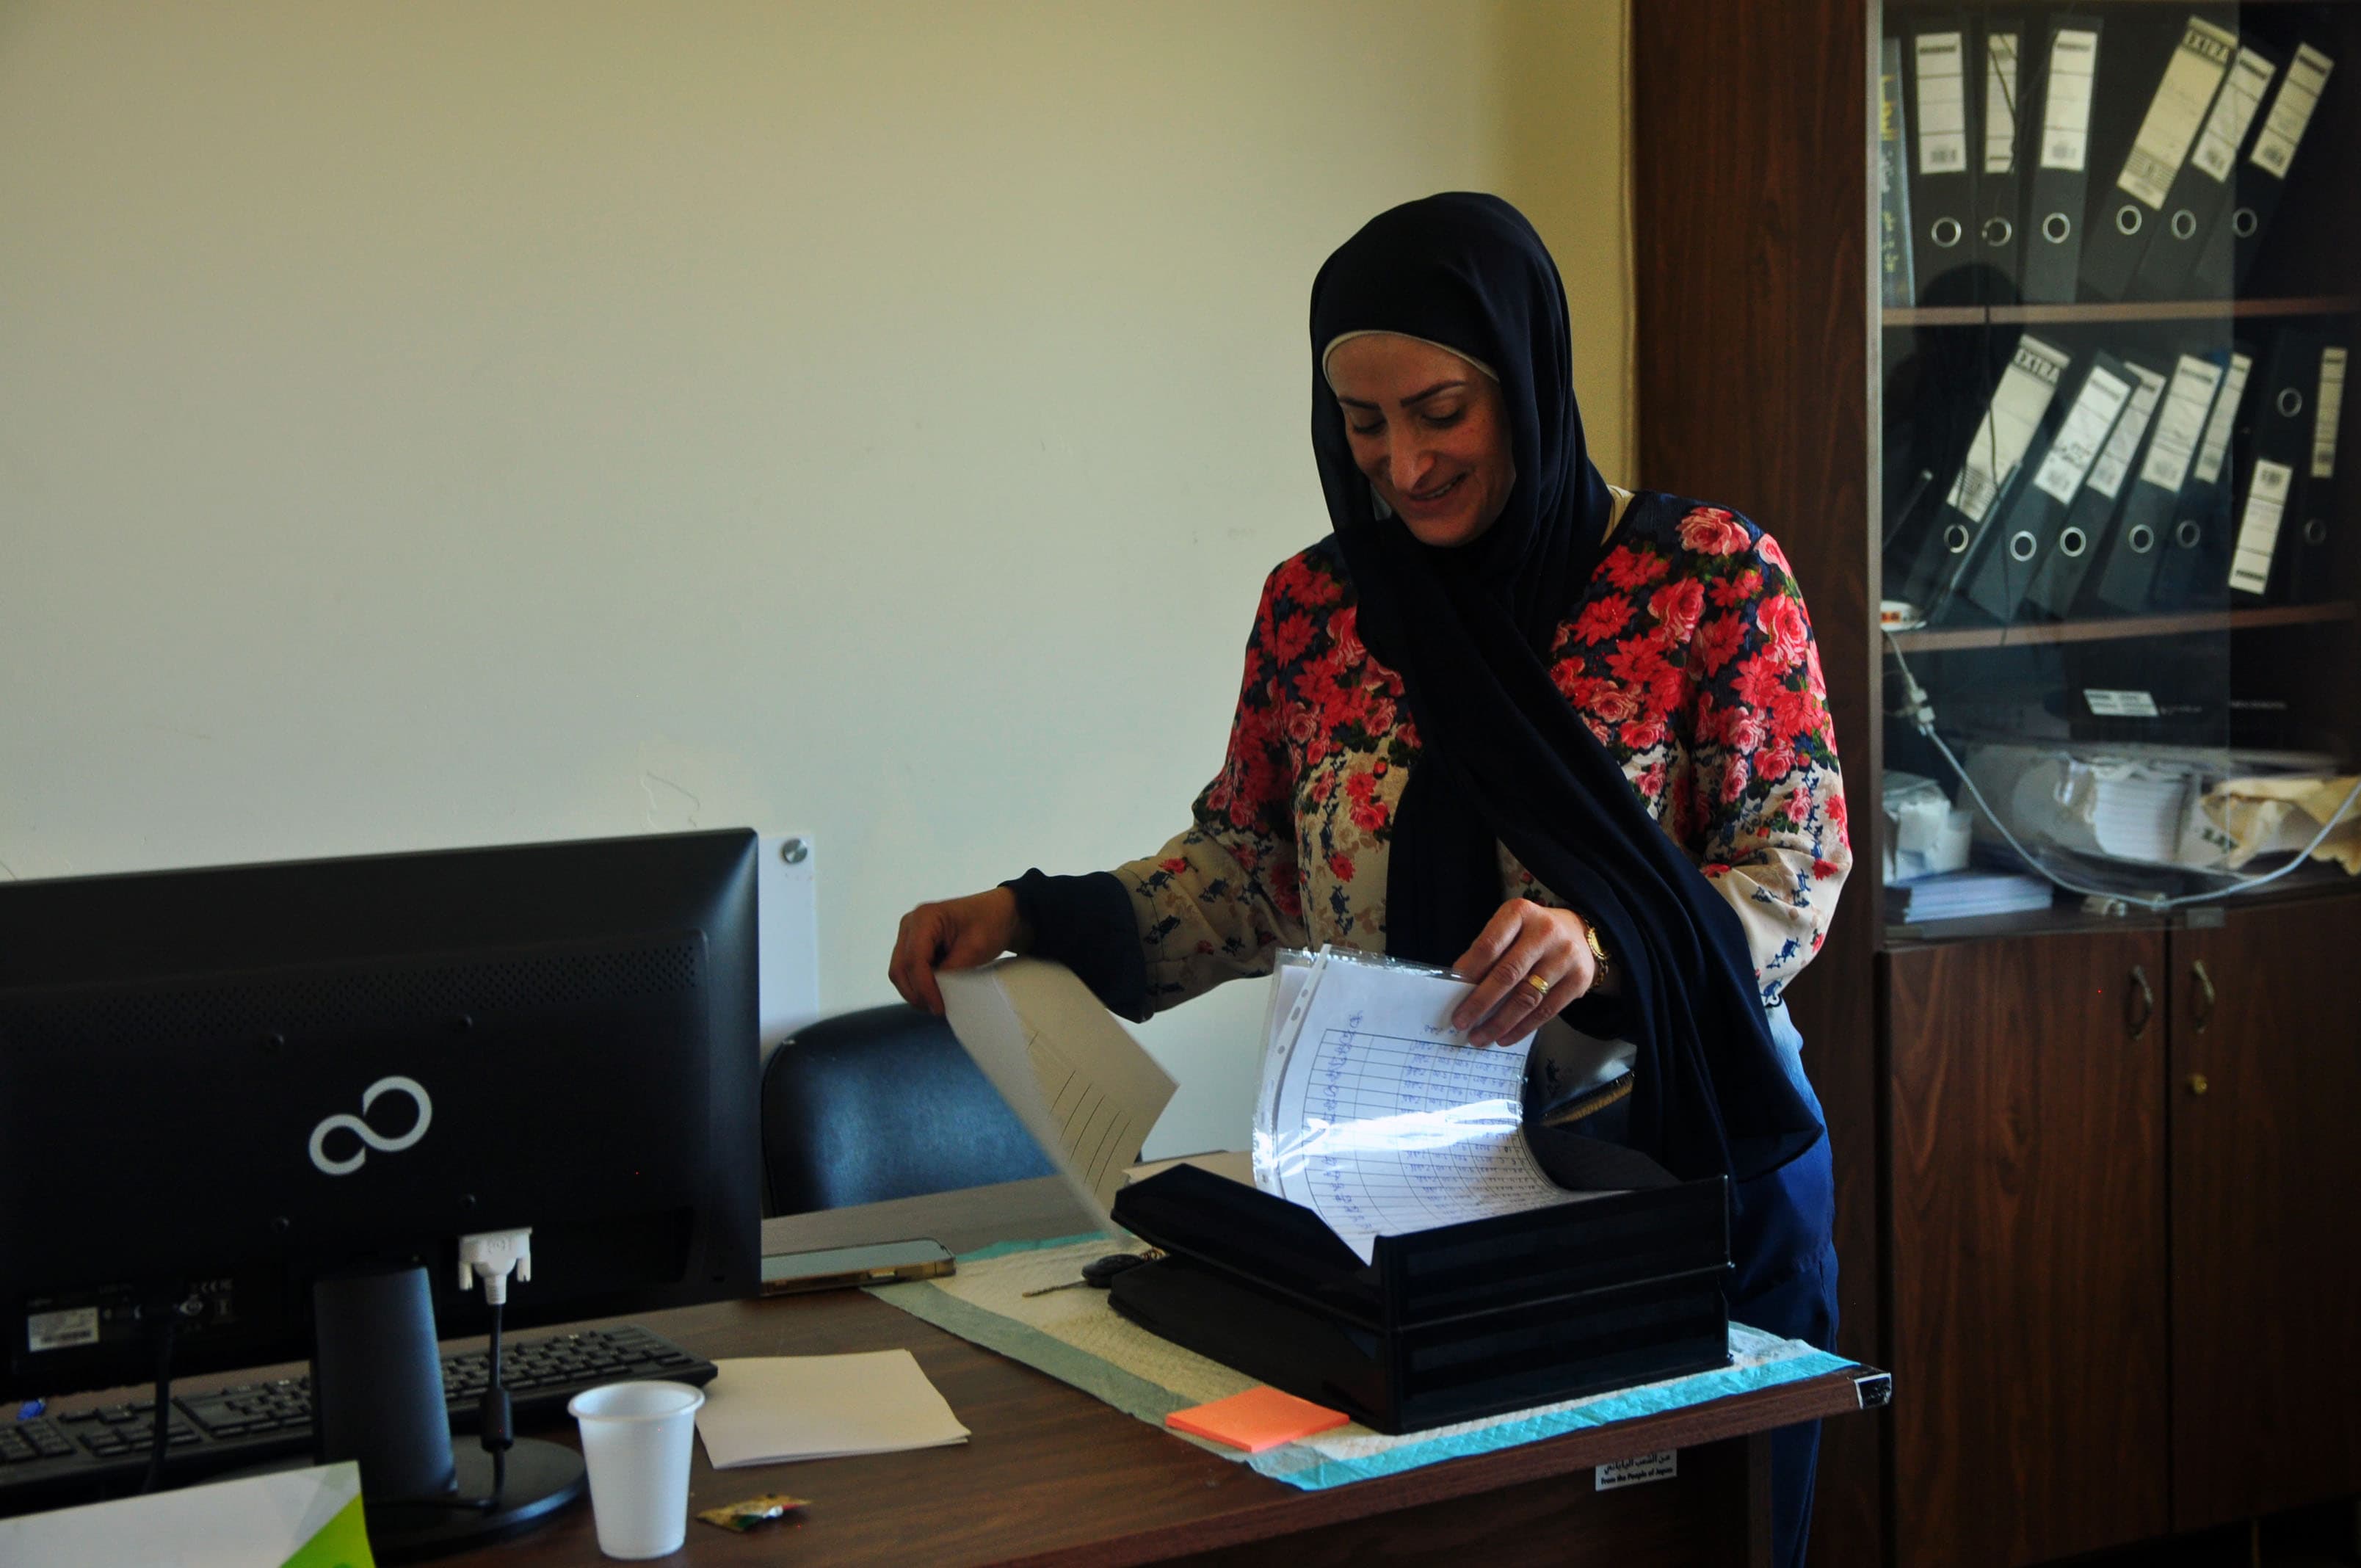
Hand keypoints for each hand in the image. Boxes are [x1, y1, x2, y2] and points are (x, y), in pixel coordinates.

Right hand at [888, 888, 1029, 1015]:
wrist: (997, 914)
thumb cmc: (989, 923)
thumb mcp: (975, 948)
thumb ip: (952, 970)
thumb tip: (935, 993)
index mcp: (925, 917)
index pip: (914, 959)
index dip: (923, 987)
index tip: (938, 1006)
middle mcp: (910, 924)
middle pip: (899, 968)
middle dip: (916, 993)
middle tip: (937, 1009)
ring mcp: (909, 934)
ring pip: (899, 972)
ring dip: (915, 991)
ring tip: (936, 1004)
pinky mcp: (912, 945)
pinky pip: (907, 971)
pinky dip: (917, 985)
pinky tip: (934, 994)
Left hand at [1448, 899, 1607, 1046]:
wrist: (1580, 934)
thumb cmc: (1532, 934)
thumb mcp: (1510, 929)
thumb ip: (1489, 952)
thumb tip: (1463, 989)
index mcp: (1520, 914)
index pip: (1490, 944)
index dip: (1470, 970)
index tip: (1453, 990)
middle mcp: (1545, 932)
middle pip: (1508, 974)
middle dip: (1480, 1002)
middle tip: (1460, 1021)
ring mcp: (1565, 956)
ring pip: (1527, 997)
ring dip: (1499, 1022)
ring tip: (1479, 1036)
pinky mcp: (1578, 980)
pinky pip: (1546, 1011)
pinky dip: (1522, 1028)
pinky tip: (1505, 1037)